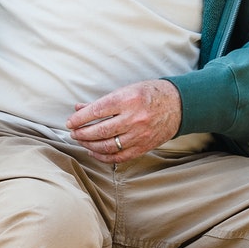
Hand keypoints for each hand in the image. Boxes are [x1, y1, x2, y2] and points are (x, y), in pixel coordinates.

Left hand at [66, 80, 181, 161]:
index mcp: (128, 100)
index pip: (96, 112)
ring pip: (107, 146)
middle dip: (82, 133)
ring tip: (81, 141)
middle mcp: (134, 118)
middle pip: (100, 131)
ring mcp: (139, 135)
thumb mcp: (126, 90)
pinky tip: (94, 151)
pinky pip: (119, 157)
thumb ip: (102, 102)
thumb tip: (79, 109)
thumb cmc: (150, 94)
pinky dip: (103, 156)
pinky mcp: (144, 146)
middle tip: (73, 133)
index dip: (79, 119)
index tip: (70, 122)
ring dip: (90, 145)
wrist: (179, 104)